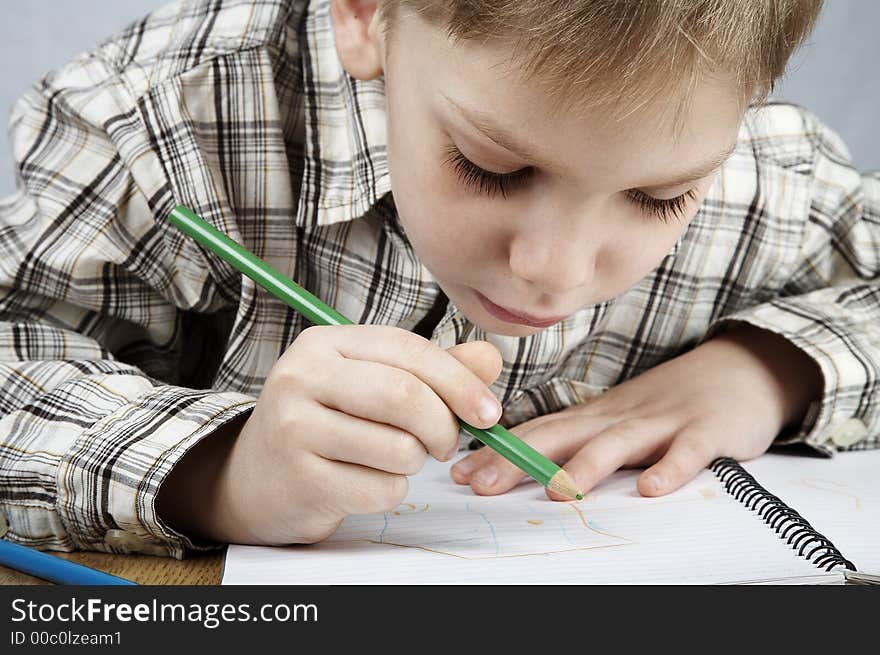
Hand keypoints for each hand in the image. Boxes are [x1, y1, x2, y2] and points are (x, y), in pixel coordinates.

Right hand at [157, 325, 502, 544]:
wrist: (254, 480)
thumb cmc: (324, 424)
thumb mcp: (370, 384)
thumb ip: (430, 370)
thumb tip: (491, 358)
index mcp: (325, 344)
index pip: (408, 349)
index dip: (459, 382)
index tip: (489, 413)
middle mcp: (303, 377)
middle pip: (405, 397)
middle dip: (443, 426)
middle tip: (444, 444)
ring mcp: (295, 429)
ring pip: (400, 448)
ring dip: (413, 463)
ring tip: (390, 460)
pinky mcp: (301, 480)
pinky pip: (382, 490)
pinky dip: (390, 492)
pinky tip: (364, 482)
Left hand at [450, 324, 822, 498]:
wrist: (740, 369)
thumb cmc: (668, 402)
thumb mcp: (617, 417)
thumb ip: (579, 440)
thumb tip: (525, 466)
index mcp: (596, 416)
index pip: (539, 432)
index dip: (498, 452)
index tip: (460, 472)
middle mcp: (620, 417)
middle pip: (564, 437)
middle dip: (519, 460)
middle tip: (481, 483)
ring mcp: (663, 421)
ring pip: (619, 443)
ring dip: (587, 465)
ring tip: (558, 490)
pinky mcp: (706, 431)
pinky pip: (688, 452)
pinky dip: (670, 468)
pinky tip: (651, 489)